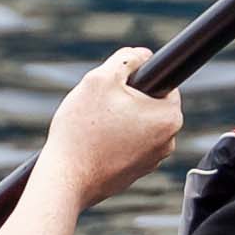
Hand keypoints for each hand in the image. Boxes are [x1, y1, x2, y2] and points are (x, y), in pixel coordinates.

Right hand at [41, 47, 183, 207]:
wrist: (66, 179)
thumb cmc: (82, 129)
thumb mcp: (100, 79)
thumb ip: (126, 59)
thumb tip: (143, 55)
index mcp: (169, 117)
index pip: (164, 84)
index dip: (138, 79)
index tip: (116, 86)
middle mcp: (168, 142)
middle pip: (150, 105)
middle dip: (127, 100)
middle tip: (100, 106)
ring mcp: (152, 161)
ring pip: (137, 126)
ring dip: (119, 120)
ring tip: (94, 126)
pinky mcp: (135, 174)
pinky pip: (127, 146)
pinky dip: (113, 141)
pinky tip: (93, 143)